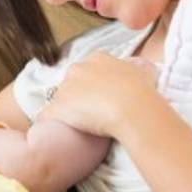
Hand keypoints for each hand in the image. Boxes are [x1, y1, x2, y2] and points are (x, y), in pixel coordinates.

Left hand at [40, 52, 161, 139]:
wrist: (132, 108)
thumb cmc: (142, 91)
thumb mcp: (144, 72)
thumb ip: (136, 69)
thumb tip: (141, 71)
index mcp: (97, 59)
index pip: (88, 70)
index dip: (93, 85)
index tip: (101, 97)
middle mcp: (78, 69)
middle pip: (71, 83)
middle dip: (78, 96)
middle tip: (91, 113)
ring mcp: (65, 88)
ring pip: (60, 100)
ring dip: (67, 111)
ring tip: (79, 125)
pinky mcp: (58, 107)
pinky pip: (47, 116)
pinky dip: (52, 123)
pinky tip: (58, 132)